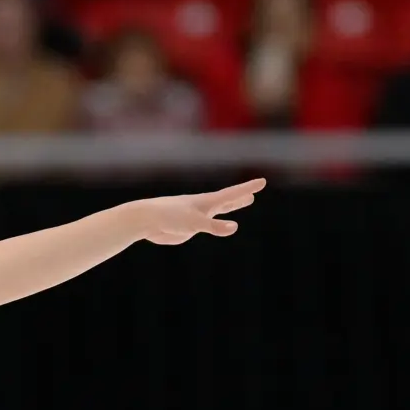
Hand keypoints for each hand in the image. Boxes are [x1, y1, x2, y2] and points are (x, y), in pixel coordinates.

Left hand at [127, 179, 264, 244]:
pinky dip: (212, 223)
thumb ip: (215, 226)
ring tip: (240, 203)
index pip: (233, 193)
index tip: (262, 181)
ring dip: (229, 208)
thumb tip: (235, 227)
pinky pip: (203, 225)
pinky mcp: (186, 228)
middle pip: (226, 201)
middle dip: (240, 197)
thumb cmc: (169, 217)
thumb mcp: (195, 223)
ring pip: (216, 212)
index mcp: (207, 202)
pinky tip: (210, 223)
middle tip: (252, 194)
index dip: (248, 188)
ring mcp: (195, 217)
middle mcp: (203, 207)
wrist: (146, 220)